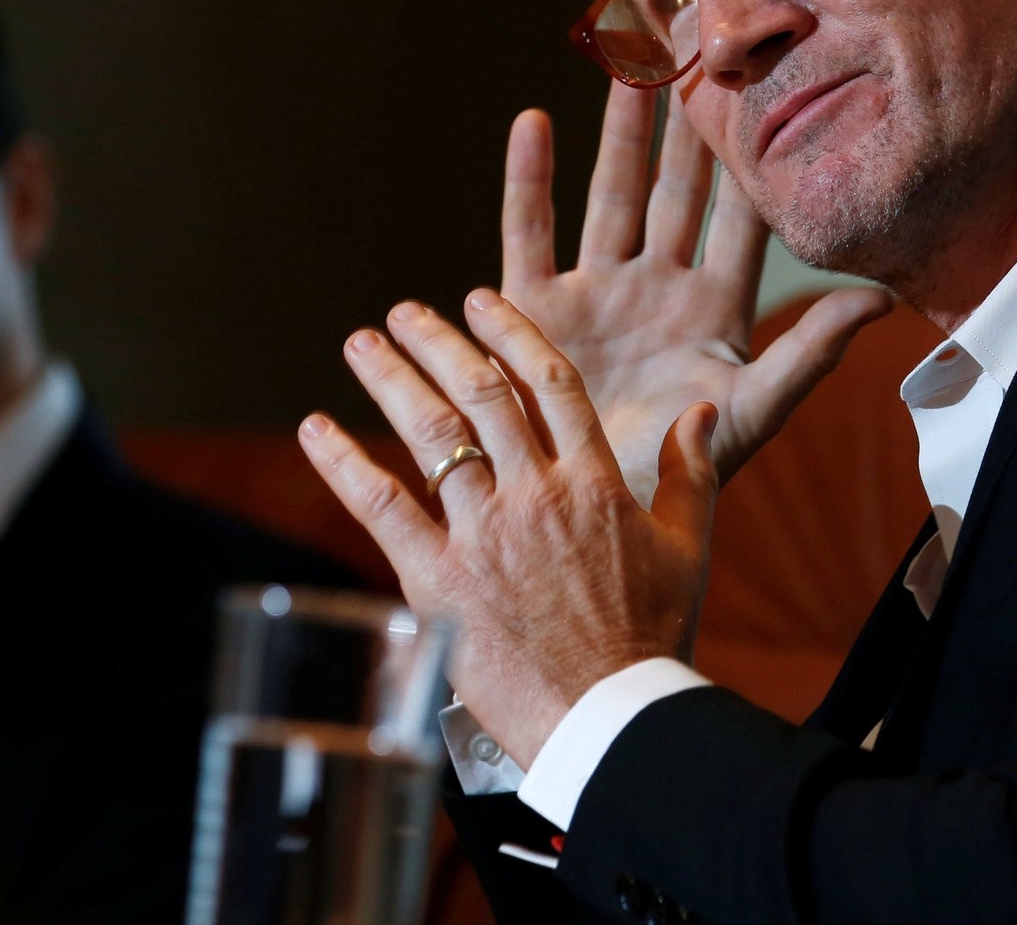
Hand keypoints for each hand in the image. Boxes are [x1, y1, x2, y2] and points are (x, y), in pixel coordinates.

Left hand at [298, 290, 719, 765]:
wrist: (609, 716)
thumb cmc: (651, 639)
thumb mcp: (689, 549)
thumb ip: (693, 473)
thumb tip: (701, 408)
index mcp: (595, 483)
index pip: (550, 383)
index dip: (512, 334)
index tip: (480, 300)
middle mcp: (535, 494)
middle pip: (482, 394)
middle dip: (438, 343)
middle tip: (404, 312)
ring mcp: (483, 533)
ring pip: (432, 433)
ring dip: (390, 380)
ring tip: (360, 344)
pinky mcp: (437, 578)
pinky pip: (381, 506)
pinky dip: (343, 462)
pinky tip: (315, 428)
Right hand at [503, 82, 891, 498]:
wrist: (588, 515)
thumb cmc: (677, 475)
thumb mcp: (750, 413)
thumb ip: (809, 354)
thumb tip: (881, 297)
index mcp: (713, 309)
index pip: (740, 218)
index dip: (752, 156)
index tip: (767, 85)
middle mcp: (656, 288)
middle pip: (675, 190)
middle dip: (687, 122)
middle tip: (697, 46)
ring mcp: (595, 292)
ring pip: (609, 194)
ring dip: (619, 134)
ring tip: (627, 66)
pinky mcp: (531, 306)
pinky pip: (530, 230)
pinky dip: (529, 177)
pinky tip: (534, 122)